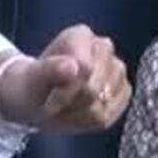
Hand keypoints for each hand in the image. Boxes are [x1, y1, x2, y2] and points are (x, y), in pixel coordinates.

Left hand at [0, 24, 131, 133]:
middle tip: (54, 106)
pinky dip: (92, 121)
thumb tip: (74, 66)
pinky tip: (80, 113)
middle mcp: (104, 47)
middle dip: (71, 105)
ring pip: (103, 105)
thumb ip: (51, 70)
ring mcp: (116, 68)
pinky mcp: (123, 90)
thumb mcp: (33, 79)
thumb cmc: (35, 85)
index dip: (64, 92)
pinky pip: (112, 114)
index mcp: (81, 35)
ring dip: (79, 115)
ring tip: (66, 108)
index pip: (84, 69)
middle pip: (94, 90)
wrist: (39, 97)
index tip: (48, 99)